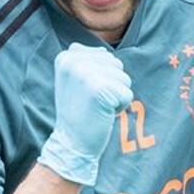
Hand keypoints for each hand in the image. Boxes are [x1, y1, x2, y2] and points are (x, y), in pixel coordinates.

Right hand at [37, 43, 132, 185]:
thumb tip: (97, 50)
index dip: (101, 77)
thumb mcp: (72, 80)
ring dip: (116, 95)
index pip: (104, 56)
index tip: (84, 92)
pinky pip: (127, 93)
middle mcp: (74, 62)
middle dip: (111, 85)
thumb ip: (83, 61)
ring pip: (124, 78)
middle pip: (116, 65)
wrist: (71, 143)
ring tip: (96, 107)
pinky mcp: (101, 90)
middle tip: (91, 101)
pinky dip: (120, 107)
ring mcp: (87, 75)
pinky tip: (102, 114)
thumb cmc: (77, 112)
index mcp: (66, 56)